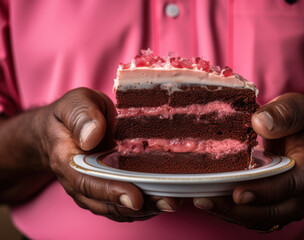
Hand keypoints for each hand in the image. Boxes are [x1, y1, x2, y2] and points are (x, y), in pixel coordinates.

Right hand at [39, 88, 180, 221]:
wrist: (66, 127)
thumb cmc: (71, 114)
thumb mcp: (74, 104)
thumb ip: (81, 116)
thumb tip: (92, 136)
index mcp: (68, 161)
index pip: (87, 183)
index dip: (112, 192)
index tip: (135, 197)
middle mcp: (80, 182)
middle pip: (108, 203)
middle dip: (138, 206)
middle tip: (167, 201)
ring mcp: (96, 188)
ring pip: (119, 207)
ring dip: (146, 208)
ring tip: (171, 201)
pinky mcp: (110, 187)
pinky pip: (126, 202)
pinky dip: (145, 203)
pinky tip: (165, 197)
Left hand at [193, 93, 303, 230]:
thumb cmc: (299, 122)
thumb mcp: (298, 108)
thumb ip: (285, 113)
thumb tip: (260, 123)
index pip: (290, 185)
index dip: (264, 192)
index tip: (238, 193)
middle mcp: (303, 192)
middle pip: (272, 211)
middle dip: (238, 210)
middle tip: (207, 200)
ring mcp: (288, 203)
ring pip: (260, 219)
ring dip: (230, 214)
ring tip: (202, 201)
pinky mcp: (272, 207)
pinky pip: (253, 217)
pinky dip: (231, 213)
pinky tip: (210, 202)